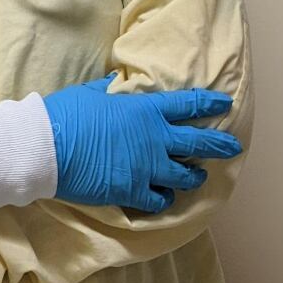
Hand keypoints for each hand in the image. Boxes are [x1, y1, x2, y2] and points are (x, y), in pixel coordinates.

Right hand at [43, 72, 242, 212]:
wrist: (49, 146)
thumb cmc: (67, 113)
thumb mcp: (90, 93)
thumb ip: (108, 89)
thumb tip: (115, 82)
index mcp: (145, 110)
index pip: (187, 104)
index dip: (209, 103)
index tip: (224, 103)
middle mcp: (154, 139)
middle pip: (198, 142)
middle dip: (220, 144)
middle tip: (233, 147)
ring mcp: (146, 168)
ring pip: (185, 176)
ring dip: (193, 175)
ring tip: (197, 176)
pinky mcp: (132, 191)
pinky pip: (159, 200)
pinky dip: (164, 198)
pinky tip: (164, 197)